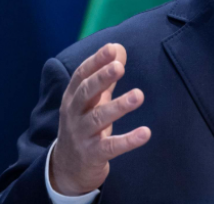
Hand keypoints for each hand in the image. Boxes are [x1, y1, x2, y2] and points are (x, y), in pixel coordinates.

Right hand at [50, 43, 150, 195]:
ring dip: (119, 106)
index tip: (111, 48)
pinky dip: (128, 140)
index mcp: (73, 97)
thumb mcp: (92, 99)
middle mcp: (74, 114)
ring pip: (98, 118)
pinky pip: (111, 147)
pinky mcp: (92, 154)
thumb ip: (105, 75)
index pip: (82, 75)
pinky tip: (145, 133)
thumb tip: (118, 47)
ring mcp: (81, 135)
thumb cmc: (84, 124)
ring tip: (138, 95)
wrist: (68, 168)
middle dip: (101, 78)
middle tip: (119, 67)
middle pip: (86, 93)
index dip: (96, 61)